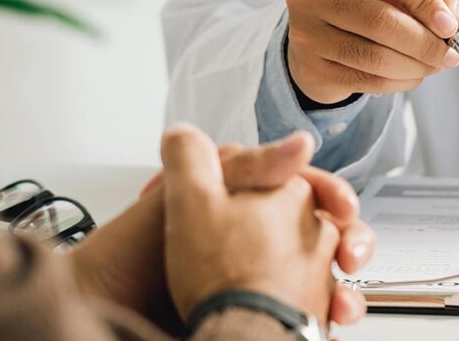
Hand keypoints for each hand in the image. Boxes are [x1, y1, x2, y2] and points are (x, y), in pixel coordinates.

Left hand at [67, 131, 372, 329]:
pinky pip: (311, 309)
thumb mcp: (189, 194)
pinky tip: (332, 315)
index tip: (340, 206)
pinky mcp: (260, 313)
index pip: (302, 186)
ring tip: (343, 299)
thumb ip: (246, 164)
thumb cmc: (131, 257)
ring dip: (345, 282)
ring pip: (325, 271)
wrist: (107, 313)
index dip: (328, 192)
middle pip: (324, 229)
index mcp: (239, 200)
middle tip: (350, 253)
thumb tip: (302, 143)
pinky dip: (329, 312)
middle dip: (349, 238)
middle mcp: (253, 237)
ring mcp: (258, 276)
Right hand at [286, 0, 458, 103]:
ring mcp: (308, 33)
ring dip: (416, 66)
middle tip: (449, 54)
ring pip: (375, 56)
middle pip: (381, 20)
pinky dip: (400, 82)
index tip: (449, 24)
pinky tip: (412, 75)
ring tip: (434, 65)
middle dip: (425, 42)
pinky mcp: (312, 68)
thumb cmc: (372, 6)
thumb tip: (456, 20)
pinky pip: (367, 81)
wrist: (322, 40)